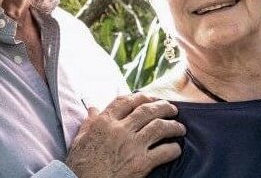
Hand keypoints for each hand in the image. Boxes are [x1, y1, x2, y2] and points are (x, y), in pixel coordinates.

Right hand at [65, 93, 184, 177]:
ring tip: (180, 128)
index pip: (126, 101)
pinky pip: (164, 152)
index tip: (151, 98)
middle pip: (147, 110)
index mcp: (104, 122)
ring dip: (173, 126)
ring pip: (159, 127)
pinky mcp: (140, 164)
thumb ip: (89, 122)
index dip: (142, 97)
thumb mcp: (80, 138)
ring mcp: (132, 146)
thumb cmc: (79, 164)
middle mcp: (120, 130)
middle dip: (163, 107)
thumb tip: (93, 108)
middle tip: (172, 109)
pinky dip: (173, 149)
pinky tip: (176, 149)